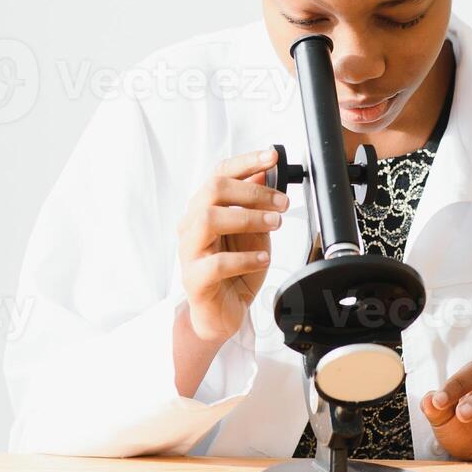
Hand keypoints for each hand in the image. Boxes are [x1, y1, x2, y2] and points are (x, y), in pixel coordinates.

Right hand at [176, 148, 286, 343]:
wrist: (222, 314)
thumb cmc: (236, 271)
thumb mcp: (253, 232)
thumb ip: (256, 205)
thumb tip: (266, 172)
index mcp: (204, 209)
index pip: (219, 174)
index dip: (246, 162)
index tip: (271, 157)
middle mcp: (192, 226)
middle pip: (212, 190)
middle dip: (253, 191)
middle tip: (281, 203)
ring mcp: (190, 252)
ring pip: (208, 219)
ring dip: (247, 217)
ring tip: (273, 225)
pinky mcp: (195, 280)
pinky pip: (216, 263)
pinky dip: (245, 257)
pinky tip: (262, 258)